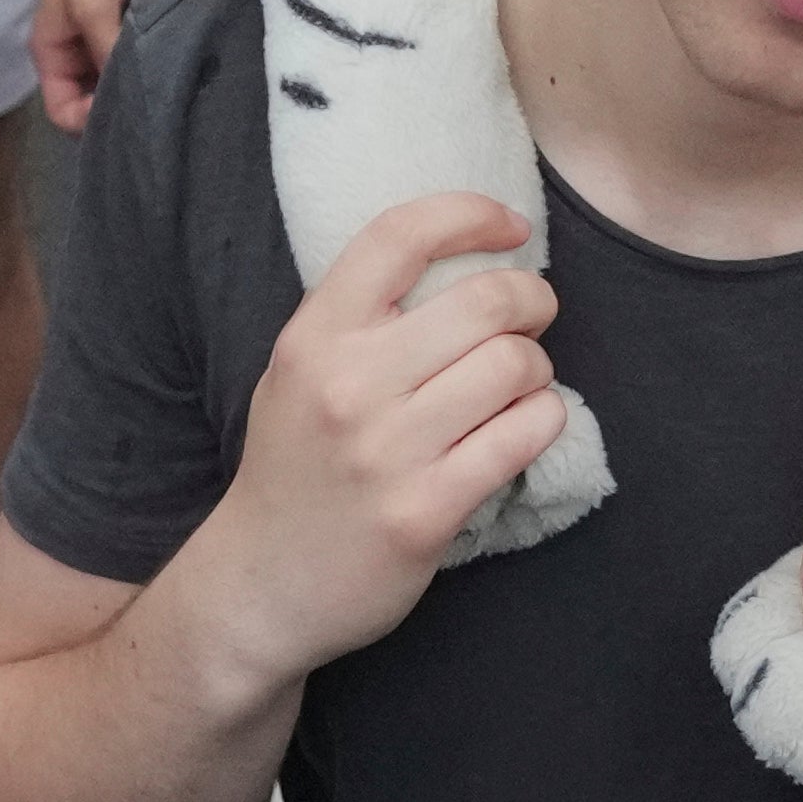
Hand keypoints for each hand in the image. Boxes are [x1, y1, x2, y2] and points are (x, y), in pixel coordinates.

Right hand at [35, 0, 180, 130]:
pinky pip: (146, 58)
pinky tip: (180, 75)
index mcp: (52, 51)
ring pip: (122, 82)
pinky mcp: (141, 23)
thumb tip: (128, 99)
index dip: (86, 120)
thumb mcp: (93, 9)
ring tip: (168, 96)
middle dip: (116, 108)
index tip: (120, 113)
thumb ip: (105, 55)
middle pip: (92, 101)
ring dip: (140, 87)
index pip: (62, 109)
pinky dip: (157, 66)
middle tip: (150, 111)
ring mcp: (111, 38)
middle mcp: (79, 51)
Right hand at [189, 193, 566, 685]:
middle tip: (534, 314)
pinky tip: (523, 427)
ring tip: (520, 384)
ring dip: (537, 369)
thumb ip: (360, 316)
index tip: (511, 227)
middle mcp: (347, 387)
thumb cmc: (294, 467)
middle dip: (532, 299)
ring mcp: (388, 452)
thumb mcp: (297, 372)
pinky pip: (524, 434)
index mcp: (313, 339)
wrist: (259, 589)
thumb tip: (466, 254)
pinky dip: (543, 420)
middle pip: (486, 301)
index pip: (400, 235)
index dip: (471, 213)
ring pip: (516, 366)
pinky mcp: (426, 511)